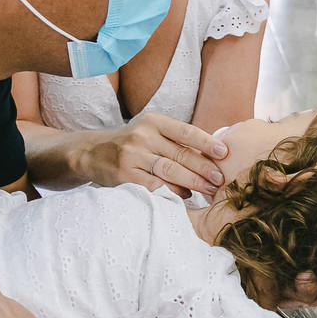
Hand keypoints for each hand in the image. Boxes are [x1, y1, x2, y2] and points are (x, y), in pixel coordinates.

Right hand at [78, 113, 227, 197]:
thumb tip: (212, 156)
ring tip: (209, 189)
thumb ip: (175, 140)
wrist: (92, 152)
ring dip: (192, 182)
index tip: (224, 152)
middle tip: (221, 179)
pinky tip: (184, 196)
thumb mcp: (151, 133)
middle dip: (204, 168)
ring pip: (169, 170)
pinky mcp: (124, 174)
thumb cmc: (132, 145)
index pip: (186, 132)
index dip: (207, 143)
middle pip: (180, 154)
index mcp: (154, 122)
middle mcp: (143, 135)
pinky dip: (172, 192)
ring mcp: (132, 155)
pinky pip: (154, 185)